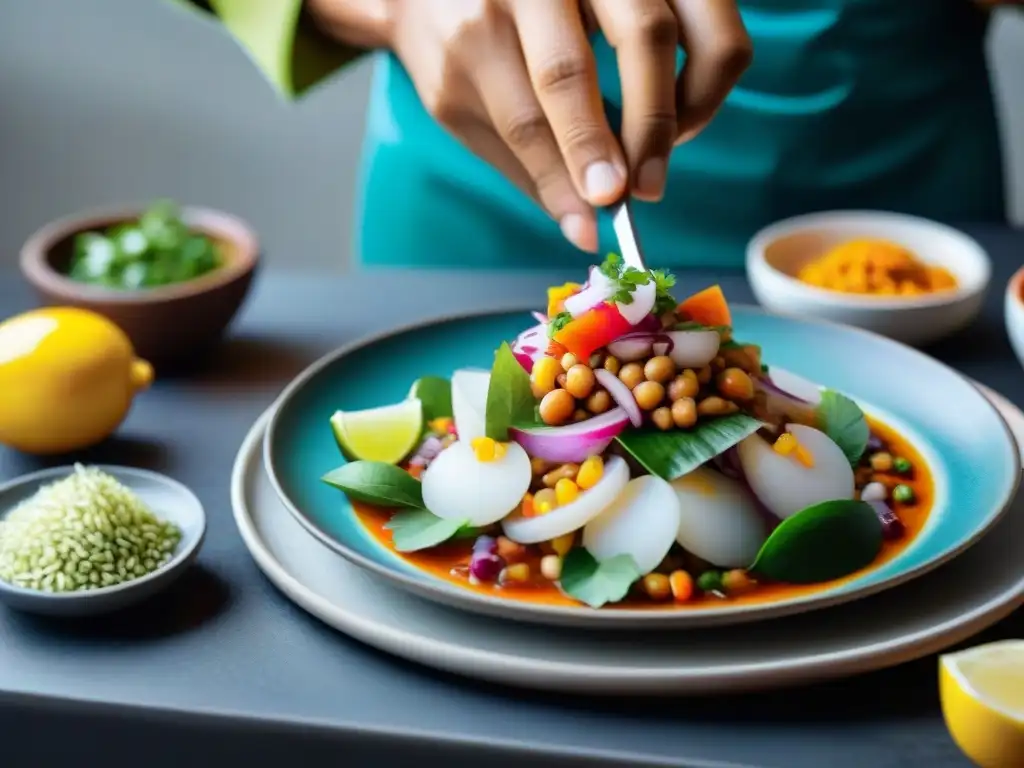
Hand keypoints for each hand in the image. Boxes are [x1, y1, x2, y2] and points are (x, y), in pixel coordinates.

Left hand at [385, 0, 750, 251]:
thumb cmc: (458, 39)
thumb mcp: (463, 102)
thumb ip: (525, 163)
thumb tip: (583, 226)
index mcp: (480, 26)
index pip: (528, 114)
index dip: (569, 169)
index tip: (595, 217)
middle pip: (586, 66)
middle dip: (630, 138)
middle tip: (639, 191)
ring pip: (660, 32)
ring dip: (676, 111)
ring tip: (658, 156)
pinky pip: (712, 19)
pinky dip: (710, 74)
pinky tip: (679, 110)